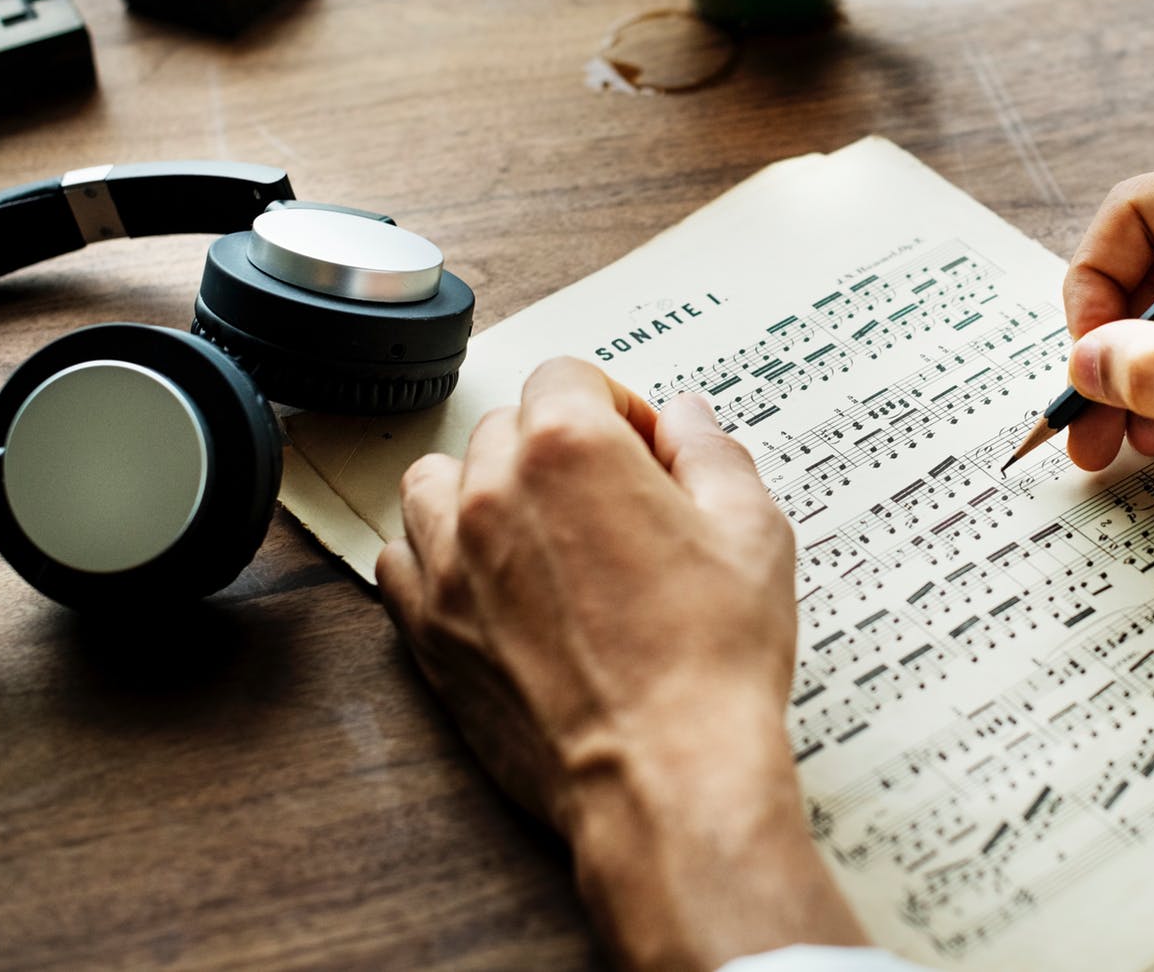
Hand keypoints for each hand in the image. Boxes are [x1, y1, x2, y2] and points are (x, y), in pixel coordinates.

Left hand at [378, 357, 863, 970]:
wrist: (665, 777)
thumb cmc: (714, 660)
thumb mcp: (751, 530)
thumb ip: (712, 452)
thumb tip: (686, 416)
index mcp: (570, 448)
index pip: (568, 375)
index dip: (618, 405)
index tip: (648, 451)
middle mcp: (493, 493)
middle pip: (506, 425)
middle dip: (561, 447)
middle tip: (617, 502)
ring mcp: (448, 563)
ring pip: (437, 481)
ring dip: (484, 487)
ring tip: (542, 530)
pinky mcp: (427, 631)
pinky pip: (401, 559)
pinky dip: (438, 555)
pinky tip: (492, 580)